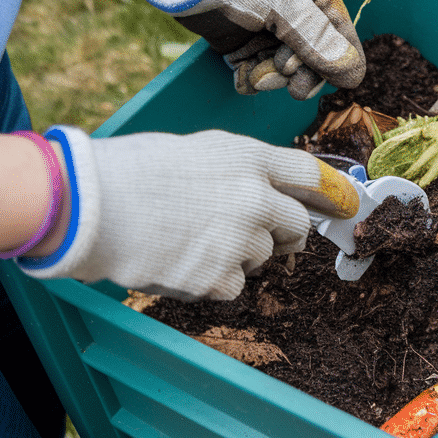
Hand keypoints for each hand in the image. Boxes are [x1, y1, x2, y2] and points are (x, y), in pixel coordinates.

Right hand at [18, 127, 358, 300]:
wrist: (90, 207)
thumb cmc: (131, 172)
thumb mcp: (195, 151)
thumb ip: (238, 170)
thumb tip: (269, 192)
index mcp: (247, 157)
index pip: (310, 174)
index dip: (332, 192)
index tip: (347, 204)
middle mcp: (253, 197)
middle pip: (296, 225)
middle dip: (286, 234)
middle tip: (261, 235)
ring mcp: (238, 239)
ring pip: (261, 257)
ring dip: (237, 255)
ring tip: (190, 238)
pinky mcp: (217, 277)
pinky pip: (233, 286)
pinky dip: (213, 280)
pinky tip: (180, 261)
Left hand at [137, 0, 365, 98]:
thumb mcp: (285, 5)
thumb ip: (318, 40)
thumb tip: (354, 76)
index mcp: (317, 0)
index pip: (343, 41)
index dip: (338, 63)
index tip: (332, 79)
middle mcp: (297, 21)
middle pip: (315, 65)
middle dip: (301, 76)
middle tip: (286, 78)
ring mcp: (270, 37)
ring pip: (285, 76)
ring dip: (272, 80)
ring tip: (256, 74)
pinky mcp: (244, 51)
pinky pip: (257, 78)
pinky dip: (250, 81)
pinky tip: (242, 74)